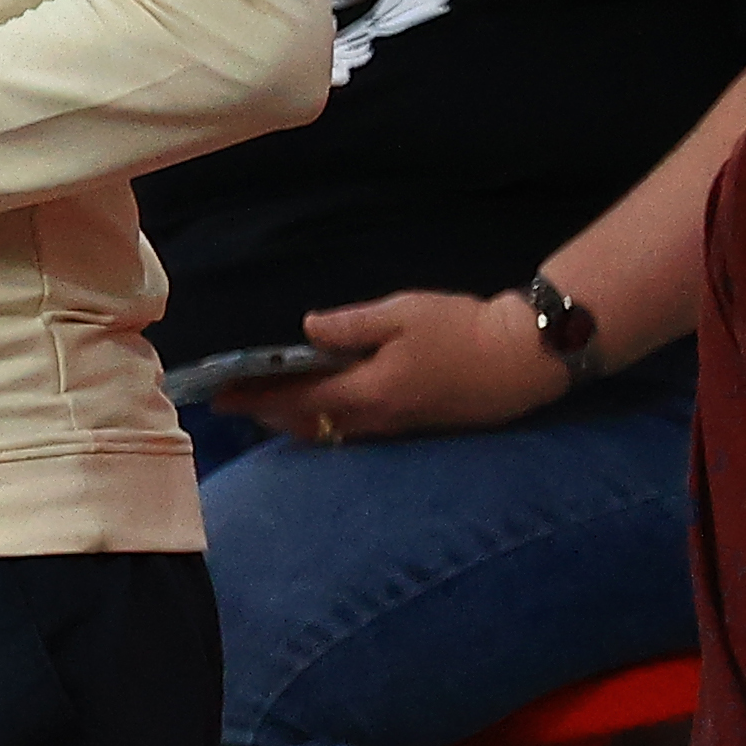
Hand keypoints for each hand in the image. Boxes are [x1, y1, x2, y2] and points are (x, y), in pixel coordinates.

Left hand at [214, 289, 559, 445]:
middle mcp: (375, 420)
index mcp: (366, 393)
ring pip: (331, 431)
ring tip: (270, 406)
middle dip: (268, 413)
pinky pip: (355, 431)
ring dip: (296, 420)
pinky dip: (327, 421)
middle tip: (237, 402)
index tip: (221, 396)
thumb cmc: (463, 329)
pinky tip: (323, 407)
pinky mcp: (415, 426)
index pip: (294, 400)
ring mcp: (396, 428)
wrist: (525, 357)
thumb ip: (350, 325)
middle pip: (306, 423)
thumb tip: (308, 331)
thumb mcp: (403, 313)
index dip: (255, 398)